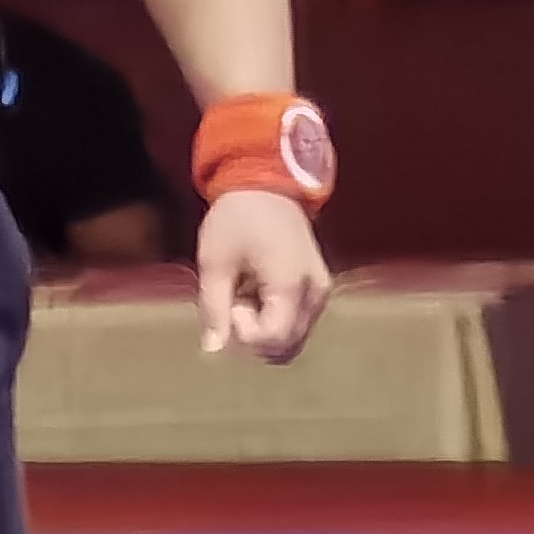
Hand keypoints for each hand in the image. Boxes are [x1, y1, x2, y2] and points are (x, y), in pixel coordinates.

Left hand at [196, 189, 330, 364]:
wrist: (266, 183)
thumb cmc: (237, 217)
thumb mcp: (216, 261)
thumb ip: (214, 307)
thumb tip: (212, 349)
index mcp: (291, 284)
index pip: (273, 339)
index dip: (244, 333)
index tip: (230, 302)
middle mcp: (314, 293)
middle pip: (286, 346)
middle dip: (253, 337)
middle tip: (233, 302)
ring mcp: (320, 291)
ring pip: (293, 339)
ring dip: (263, 330)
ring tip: (244, 296)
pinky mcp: (318, 289)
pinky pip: (297, 323)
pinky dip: (274, 320)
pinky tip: (256, 294)